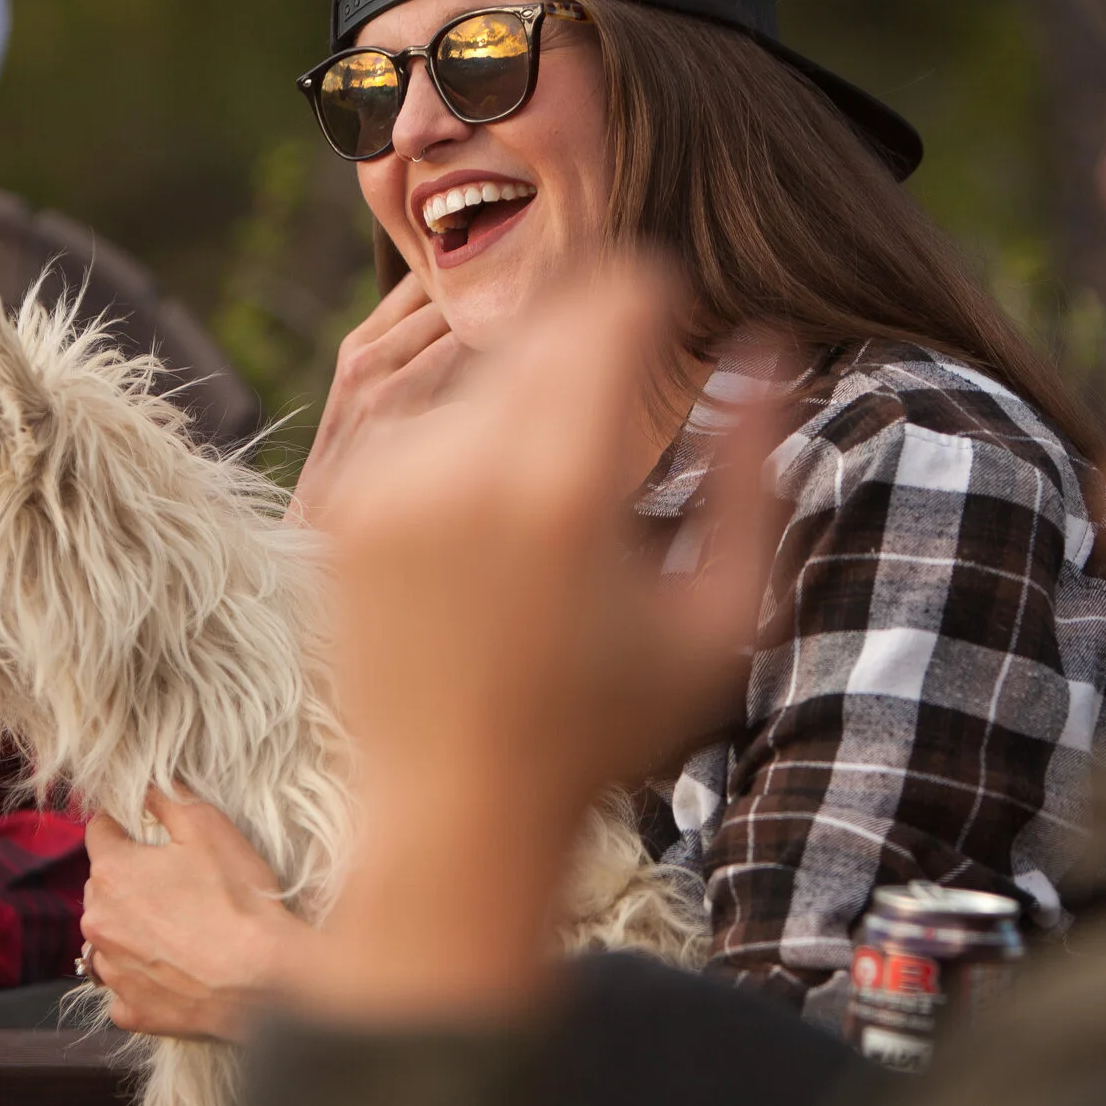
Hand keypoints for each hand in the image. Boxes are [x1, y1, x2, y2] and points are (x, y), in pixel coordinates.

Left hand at [80, 794, 312, 1040]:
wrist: (264, 978)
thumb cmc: (238, 899)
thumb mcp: (209, 826)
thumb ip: (168, 799)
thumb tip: (145, 787)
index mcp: (112, 873)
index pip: (99, 832)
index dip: (123, 825)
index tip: (144, 830)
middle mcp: (98, 923)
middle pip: (102, 887)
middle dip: (130, 880)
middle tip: (177, 883)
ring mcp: (112, 971)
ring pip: (109, 938)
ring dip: (131, 929)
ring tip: (178, 930)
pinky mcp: (130, 1010)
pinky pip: (124, 987)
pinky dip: (142, 977)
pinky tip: (175, 971)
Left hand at [300, 258, 781, 1021]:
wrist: (456, 812)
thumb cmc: (610, 726)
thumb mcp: (723, 616)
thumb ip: (755, 473)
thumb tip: (765, 346)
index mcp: (564, 487)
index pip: (608, 302)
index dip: (651, 293)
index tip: (673, 317)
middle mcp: (462, 466)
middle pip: (542, 321)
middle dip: (591, 329)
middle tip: (623, 381)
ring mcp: (388, 482)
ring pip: (479, 364)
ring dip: (528, 382)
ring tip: (562, 468)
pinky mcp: (341, 503)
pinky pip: (420, 413)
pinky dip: (465, 430)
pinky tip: (498, 503)